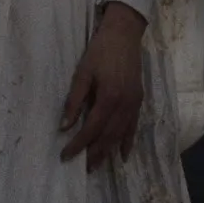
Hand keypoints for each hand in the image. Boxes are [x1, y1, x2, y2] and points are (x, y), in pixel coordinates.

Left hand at [61, 2, 146, 170]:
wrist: (125, 33)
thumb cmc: (100, 51)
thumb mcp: (82, 73)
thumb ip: (74, 101)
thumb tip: (64, 127)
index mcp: (109, 97)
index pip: (92, 128)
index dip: (78, 144)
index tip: (66, 156)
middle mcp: (124, 104)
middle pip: (108, 135)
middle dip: (95, 153)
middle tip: (84, 168)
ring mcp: (134, 103)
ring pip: (121, 133)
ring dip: (110, 151)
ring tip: (99, 164)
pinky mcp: (139, 99)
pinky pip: (134, 126)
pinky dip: (128, 141)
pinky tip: (123, 153)